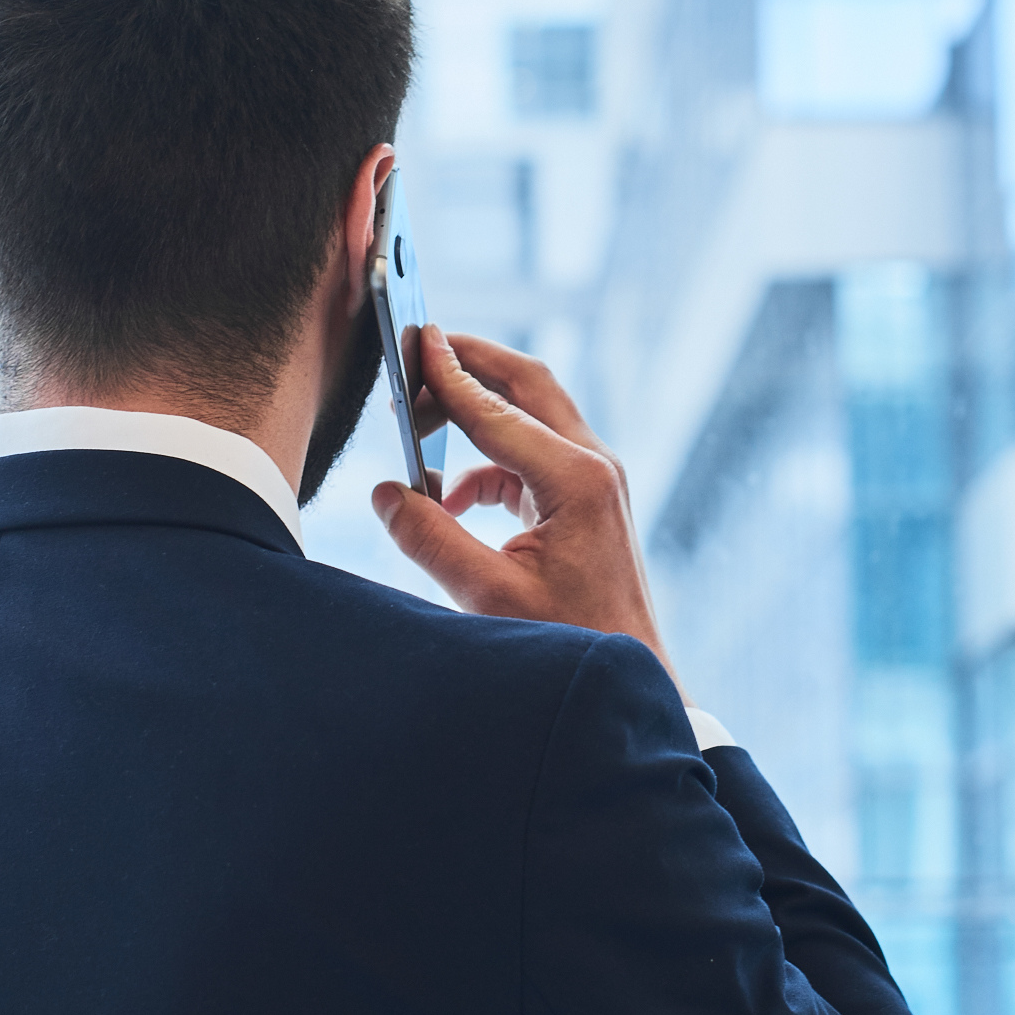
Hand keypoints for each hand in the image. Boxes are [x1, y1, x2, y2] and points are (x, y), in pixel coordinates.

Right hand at [371, 328, 690, 703]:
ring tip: (417, 430)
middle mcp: (594, 465)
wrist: (629, 673)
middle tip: (417, 353)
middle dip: (470, 363)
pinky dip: (485, 464)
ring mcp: (594, 480)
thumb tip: (385, 494)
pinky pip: (529, 457)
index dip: (449, 376)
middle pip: (527, 384)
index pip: (497, 410)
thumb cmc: (571, 640)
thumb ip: (429, 538)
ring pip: (529, 416)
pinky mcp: (585, 499)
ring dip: (474, 414)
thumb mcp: (487, 593)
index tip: (414, 341)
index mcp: (577, 479)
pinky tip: (449, 499)